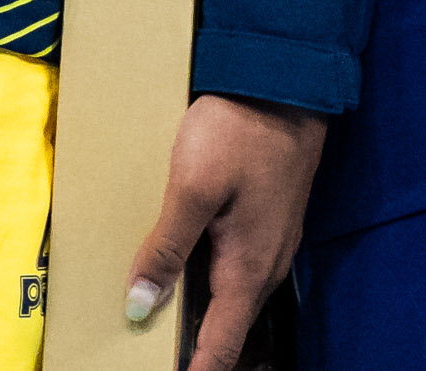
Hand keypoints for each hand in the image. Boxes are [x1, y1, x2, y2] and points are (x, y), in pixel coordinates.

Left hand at [124, 94, 326, 370]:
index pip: (220, 348)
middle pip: (226, 325)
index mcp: (248, 270)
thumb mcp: (192, 188)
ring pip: (231, 294)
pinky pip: (236, 264)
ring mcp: (271, 241)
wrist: (284, 81)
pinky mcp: (267, 218)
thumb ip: (166, 249)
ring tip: (159, 314)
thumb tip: (140, 305)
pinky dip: (209, 276)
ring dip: (201, 310)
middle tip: (152, 346)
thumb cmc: (240, 131)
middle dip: (193, 345)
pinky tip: (184, 262)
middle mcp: (266, 265)